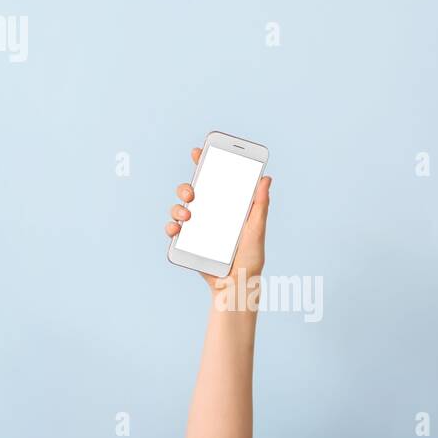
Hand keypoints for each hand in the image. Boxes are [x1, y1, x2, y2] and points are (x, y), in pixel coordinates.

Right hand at [165, 146, 272, 291]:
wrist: (236, 285)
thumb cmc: (250, 258)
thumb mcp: (257, 228)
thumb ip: (260, 204)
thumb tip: (266, 178)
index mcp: (224, 207)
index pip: (213, 180)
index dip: (204, 163)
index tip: (199, 151)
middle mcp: (208, 214)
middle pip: (191, 192)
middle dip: (186, 187)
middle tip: (192, 192)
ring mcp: (195, 228)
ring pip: (178, 208)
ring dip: (178, 207)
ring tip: (188, 214)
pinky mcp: (186, 244)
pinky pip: (173, 231)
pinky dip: (171, 227)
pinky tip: (177, 229)